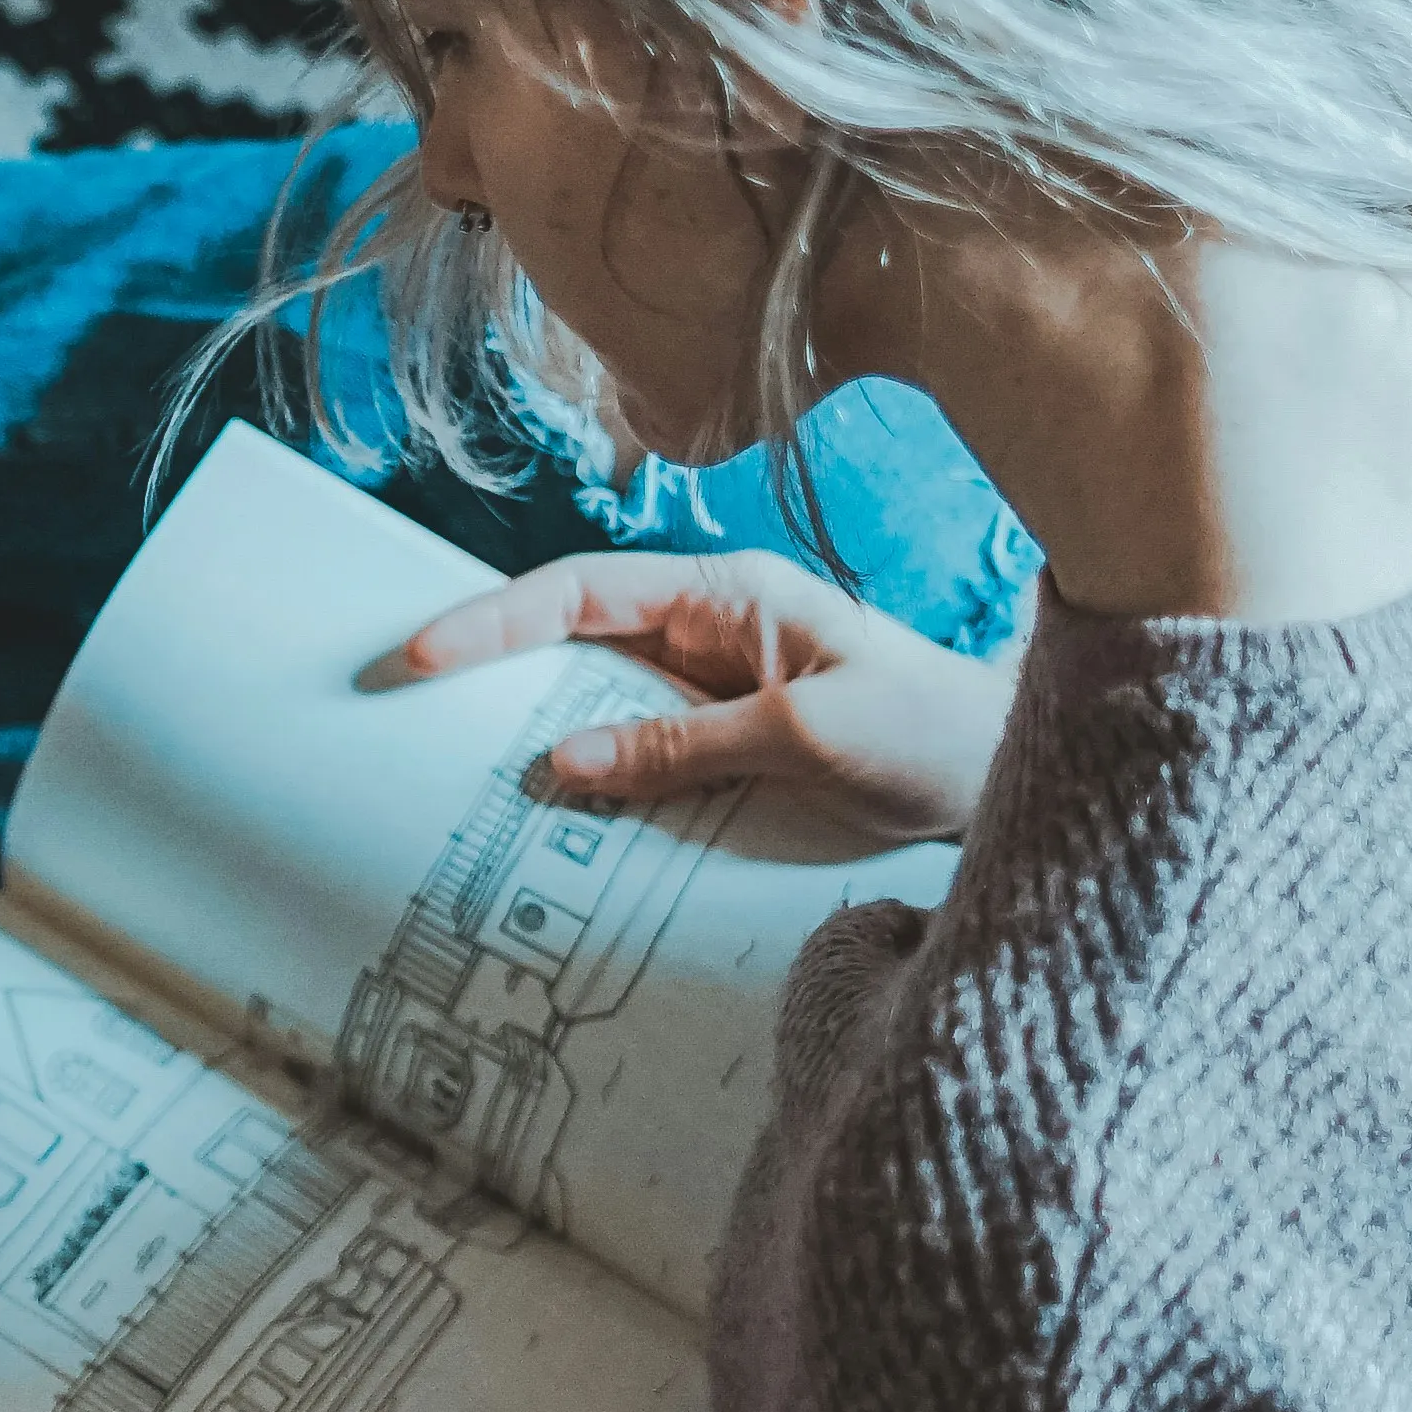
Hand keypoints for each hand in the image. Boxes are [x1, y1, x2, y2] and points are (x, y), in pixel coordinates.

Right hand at [394, 548, 1013, 841]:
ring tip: (452, 776)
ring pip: (593, 700)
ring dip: (531, 733)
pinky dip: (585, 781)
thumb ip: (685, 746)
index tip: (423, 654)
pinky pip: (632, 753)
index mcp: (728, 596)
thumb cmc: (932, 733)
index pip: (583, 589)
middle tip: (399, 715)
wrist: (1012, 772)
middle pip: (569, 638)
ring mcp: (711, 686)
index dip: (494, 618)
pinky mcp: (721, 742)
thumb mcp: (808, 740)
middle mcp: (709, 630)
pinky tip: (548, 821)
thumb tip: (563, 762)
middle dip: (486, 670)